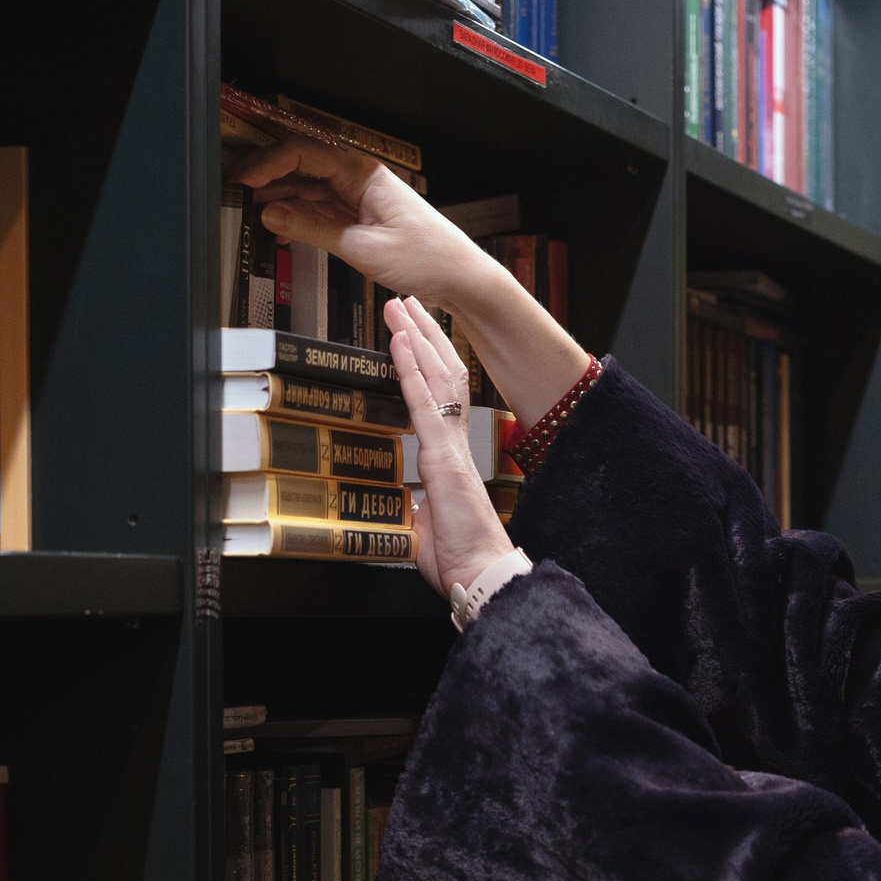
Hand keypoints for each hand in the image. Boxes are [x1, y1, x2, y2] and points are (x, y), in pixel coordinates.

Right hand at [231, 137, 592, 426]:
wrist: (461, 278)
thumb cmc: (428, 258)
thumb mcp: (363, 248)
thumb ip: (314, 229)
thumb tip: (274, 214)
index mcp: (362, 173)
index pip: (303, 153)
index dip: (268, 163)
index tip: (243, 178)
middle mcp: (359, 179)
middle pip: (302, 166)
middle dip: (268, 177)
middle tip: (237, 192)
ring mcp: (359, 198)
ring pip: (309, 188)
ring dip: (281, 198)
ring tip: (253, 212)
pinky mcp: (361, 218)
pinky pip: (321, 208)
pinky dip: (299, 215)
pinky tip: (281, 226)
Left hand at [387, 296, 514, 599]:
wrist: (478, 577)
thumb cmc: (459, 561)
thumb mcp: (426, 527)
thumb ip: (417, 508)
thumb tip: (406, 506)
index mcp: (451, 459)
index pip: (440, 399)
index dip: (427, 364)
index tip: (412, 336)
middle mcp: (456, 445)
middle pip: (444, 376)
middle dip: (426, 336)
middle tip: (408, 303)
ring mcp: (451, 447)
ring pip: (437, 378)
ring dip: (418, 338)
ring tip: (401, 305)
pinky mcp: (443, 458)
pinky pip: (424, 403)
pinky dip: (410, 368)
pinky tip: (401, 340)